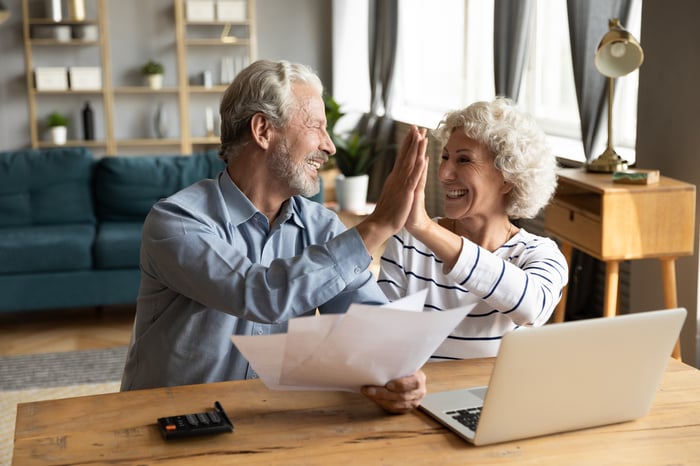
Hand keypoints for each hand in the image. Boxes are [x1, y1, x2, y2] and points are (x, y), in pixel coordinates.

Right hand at [356, 126, 427, 252]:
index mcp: (395, 177)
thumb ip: (395, 183)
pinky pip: (413, 178)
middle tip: (417, 126)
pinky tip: (422, 158)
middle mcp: (397, 177)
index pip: (402, 157)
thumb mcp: (392, 193)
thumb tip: (397, 176)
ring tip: (421, 136)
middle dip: (412, 140)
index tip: (413, 132)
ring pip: (410, 163)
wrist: (380, 224)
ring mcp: (401, 184)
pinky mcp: (406, 193)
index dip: (408, 144)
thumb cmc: (387, 212)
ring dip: (416, 149)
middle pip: (405, 155)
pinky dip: (417, 168)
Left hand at [361, 370, 426, 413]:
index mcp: (419, 379)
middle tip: (368, 389)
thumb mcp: (404, 365)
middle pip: (401, 396)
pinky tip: (372, 398)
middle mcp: (419, 392)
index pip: (413, 383)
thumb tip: (378, 361)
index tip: (387, 384)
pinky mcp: (406, 409)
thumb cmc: (403, 369)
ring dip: (379, 400)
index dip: (400, 385)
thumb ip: (396, 365)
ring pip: (395, 405)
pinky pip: (392, 410)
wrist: (408, 377)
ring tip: (367, 393)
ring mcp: (413, 402)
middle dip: (382, 393)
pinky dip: (381, 404)